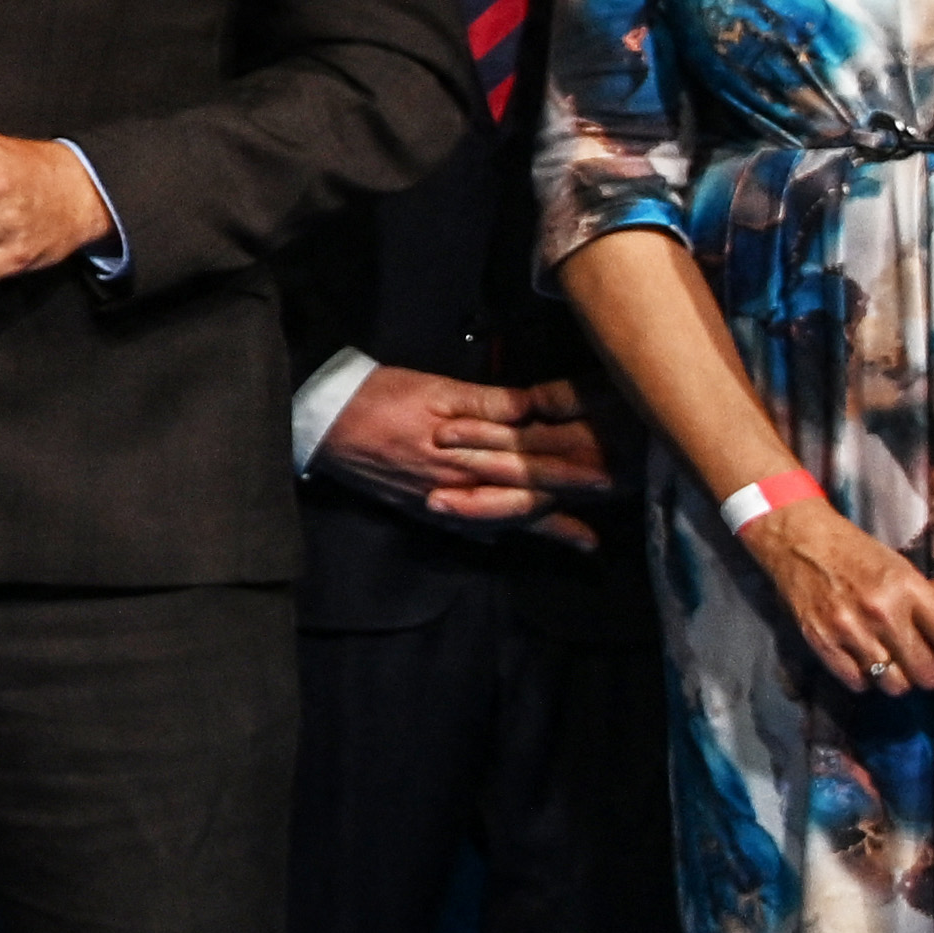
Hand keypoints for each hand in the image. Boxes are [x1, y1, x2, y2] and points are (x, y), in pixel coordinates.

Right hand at [333, 365, 613, 525]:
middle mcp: (461, 488)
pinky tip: (512, 537)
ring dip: (544, 531)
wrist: (324, 422)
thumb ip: (489, 402)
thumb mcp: (438, 389)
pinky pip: (467, 528)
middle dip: (570, 508)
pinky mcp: (421, 509)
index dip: (570, 473)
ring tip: (583, 543)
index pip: (531, 468)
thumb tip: (536, 407)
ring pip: (503, 520)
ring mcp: (441, 503)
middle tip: (610, 516)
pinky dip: (494, 533)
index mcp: (469, 456)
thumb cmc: (381, 397)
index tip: (607, 477)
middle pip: (525, 500)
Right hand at [728, 472, 933, 709]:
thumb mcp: (904, 573)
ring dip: (900, 679)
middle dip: (933, 675)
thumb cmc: (861, 555)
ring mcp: (850, 629)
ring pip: (895, 685)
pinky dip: (867, 678)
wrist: (801, 540)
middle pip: (929, 675)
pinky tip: (864, 656)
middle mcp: (883, 612)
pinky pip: (859, 684)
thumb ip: (930, 613)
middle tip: (923, 658)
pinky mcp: (822, 642)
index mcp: (911, 590)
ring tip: (890, 657)